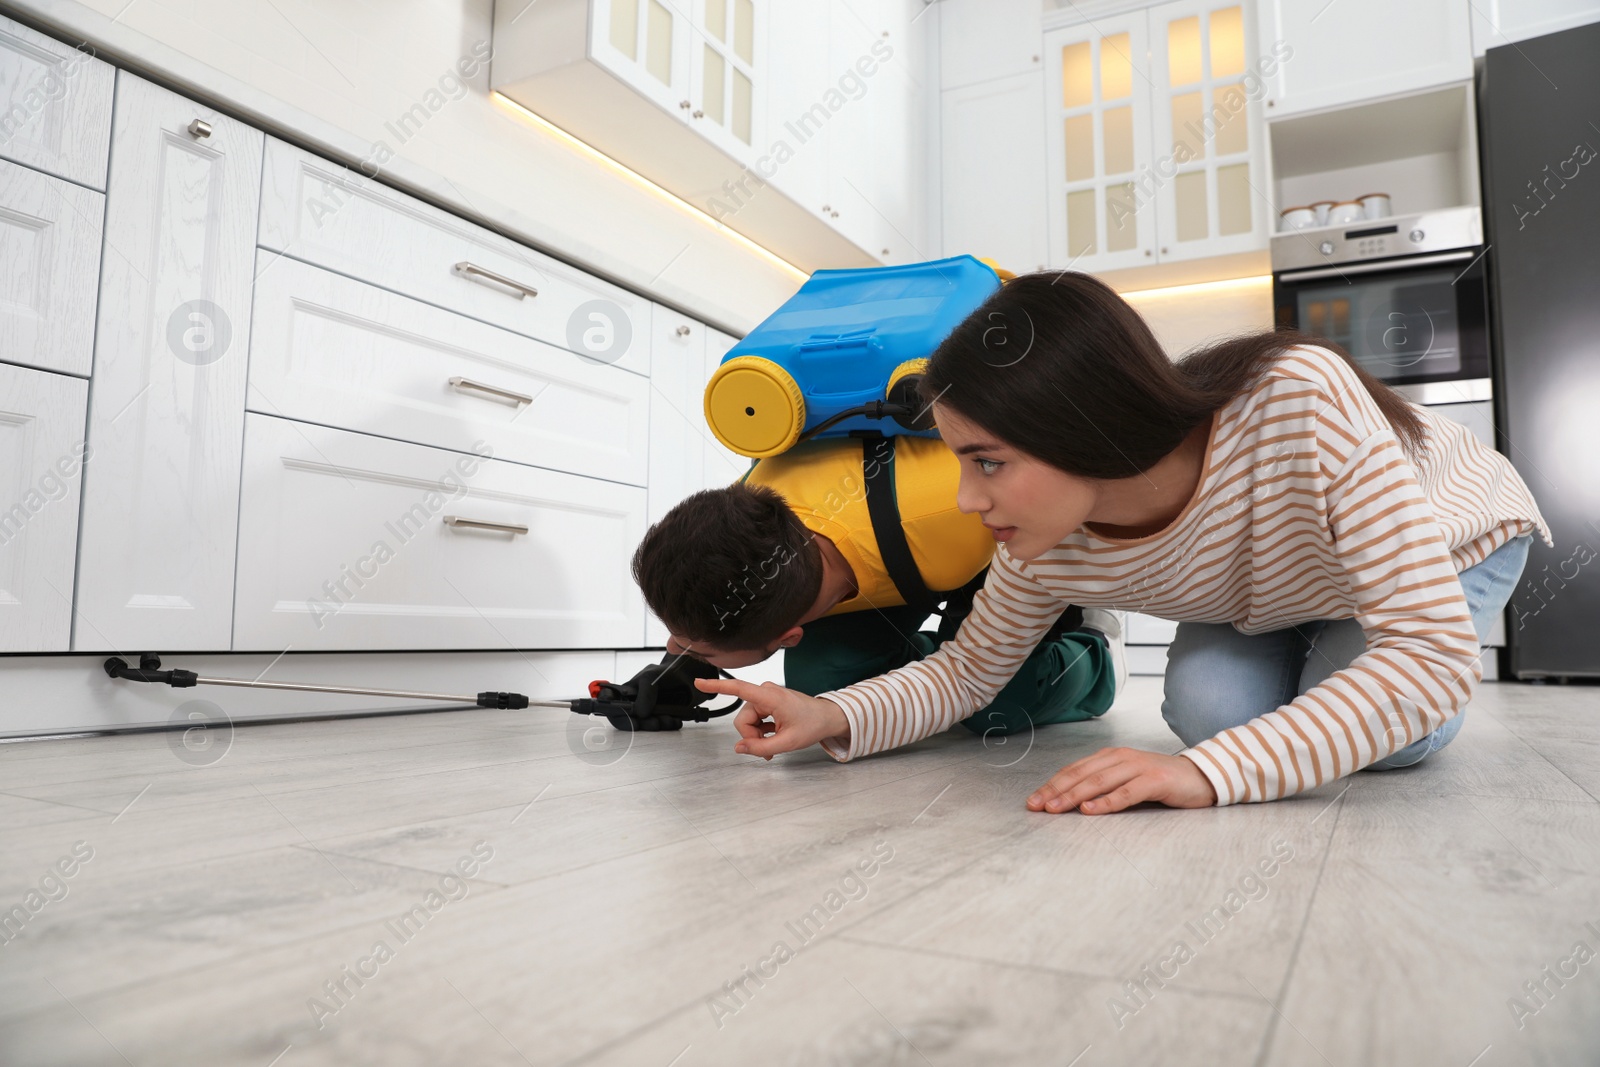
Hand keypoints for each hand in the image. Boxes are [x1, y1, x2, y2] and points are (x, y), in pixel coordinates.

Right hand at [694, 677, 849, 758]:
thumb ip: (761, 748)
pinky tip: (773, 736)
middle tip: (769, 749)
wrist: (827, 718)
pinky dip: (760, 731)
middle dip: (752, 736)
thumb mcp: (788, 743)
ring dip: (757, 735)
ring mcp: (766, 696)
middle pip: (742, 719)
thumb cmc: (812, 725)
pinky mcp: (767, 701)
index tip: (699, 682)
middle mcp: (765, 692)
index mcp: (770, 697)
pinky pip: (754, 719)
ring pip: (747, 721)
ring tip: (774, 744)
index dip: (717, 687)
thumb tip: (739, 748)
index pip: (738, 689)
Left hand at [1026, 747, 1216, 814]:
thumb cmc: (1159, 783)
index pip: (1073, 770)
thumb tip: (1071, 803)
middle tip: (1036, 806)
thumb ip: (1102, 787)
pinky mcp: (1155, 781)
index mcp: (1110, 757)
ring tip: (1055, 809)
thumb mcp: (1125, 781)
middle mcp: (1120, 758)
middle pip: (1081, 774)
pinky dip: (1106, 802)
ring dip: (1074, 796)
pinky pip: (1126, 793)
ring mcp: (1138, 767)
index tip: (1033, 801)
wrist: (1200, 777)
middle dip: (1055, 791)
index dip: (1051, 785)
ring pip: (1098, 781)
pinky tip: (1090, 811)